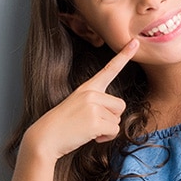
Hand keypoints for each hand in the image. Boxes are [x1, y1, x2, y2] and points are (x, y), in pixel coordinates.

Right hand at [21, 39, 138, 161]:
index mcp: (88, 88)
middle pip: (120, 105)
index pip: (109, 69)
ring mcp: (93, 106)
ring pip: (117, 120)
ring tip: (87, 129)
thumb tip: (116, 115)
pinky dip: (106, 137)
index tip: (135, 43)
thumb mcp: (78, 105)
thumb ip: (97, 104)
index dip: (124, 56)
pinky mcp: (95, 121)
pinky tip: (91, 136)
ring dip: (107, 129)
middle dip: (111, 118)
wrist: (45, 138)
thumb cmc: (63, 125)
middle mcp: (92, 93)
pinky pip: (114, 131)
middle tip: (92, 123)